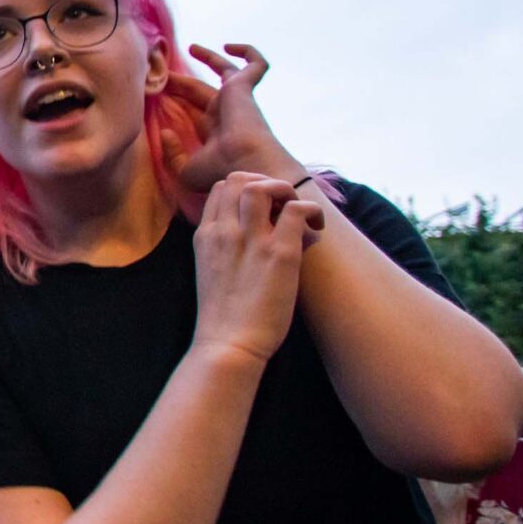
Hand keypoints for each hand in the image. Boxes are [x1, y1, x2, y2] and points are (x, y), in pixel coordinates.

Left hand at [158, 44, 303, 201]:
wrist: (244, 164)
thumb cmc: (218, 171)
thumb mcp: (185, 170)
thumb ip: (172, 153)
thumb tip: (165, 132)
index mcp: (214, 132)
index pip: (194, 111)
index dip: (177, 100)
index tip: (156, 91)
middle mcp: (227, 114)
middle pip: (201, 91)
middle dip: (182, 81)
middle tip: (160, 71)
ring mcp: (237, 99)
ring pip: (226, 72)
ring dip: (209, 58)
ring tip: (191, 47)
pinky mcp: (245, 87)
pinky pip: (256, 64)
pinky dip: (248, 52)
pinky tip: (228, 46)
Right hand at [191, 172, 325, 364]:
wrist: (229, 344)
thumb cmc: (223, 316)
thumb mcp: (210, 270)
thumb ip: (223, 246)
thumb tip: (254, 231)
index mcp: (205, 236)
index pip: (221, 189)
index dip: (246, 189)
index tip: (263, 211)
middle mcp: (224, 231)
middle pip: (240, 179)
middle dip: (266, 184)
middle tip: (282, 209)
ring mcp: (251, 240)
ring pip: (264, 187)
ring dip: (286, 192)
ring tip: (297, 214)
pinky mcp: (280, 253)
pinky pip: (298, 208)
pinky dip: (311, 211)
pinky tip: (316, 229)